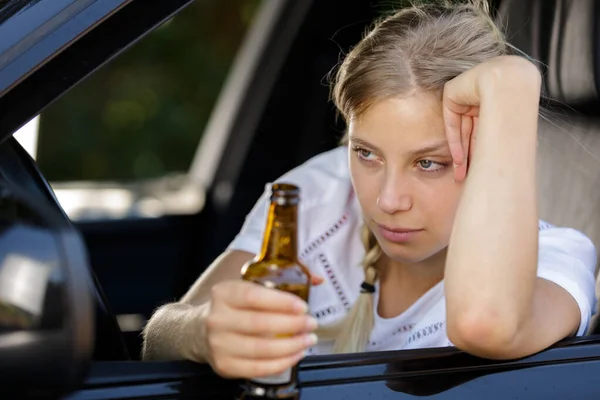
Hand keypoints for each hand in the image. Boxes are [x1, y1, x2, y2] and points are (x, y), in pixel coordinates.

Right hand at [201, 278, 321, 378]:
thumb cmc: (233, 307)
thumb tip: (318, 279)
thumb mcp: (248, 287)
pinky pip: (258, 368)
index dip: (281, 302)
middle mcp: (218, 319)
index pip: (254, 297)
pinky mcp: (224, 366)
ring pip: (261, 349)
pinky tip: (296, 355)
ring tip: (308, 340)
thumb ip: (281, 281)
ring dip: (291, 346)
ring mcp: (219, 345)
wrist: (198, 330)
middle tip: (311, 324)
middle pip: (260, 324)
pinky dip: (282, 363)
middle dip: (292, 325)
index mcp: (224, 293)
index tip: (303, 307)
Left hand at [442, 55, 540, 181]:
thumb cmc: (517, 100)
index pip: (484, 130)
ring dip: (460, 154)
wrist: (508, 80)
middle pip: (471, 133)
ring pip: (461, 130)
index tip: (479, 172)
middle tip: (465, 178)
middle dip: (468, 157)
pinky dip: (454, 141)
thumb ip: (502, 138)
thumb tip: (512, 163)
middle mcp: (480, 97)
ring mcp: (465, 94)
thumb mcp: (507, 123)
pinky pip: (451, 121)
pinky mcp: (451, 93)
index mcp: (495, 99)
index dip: (481, 152)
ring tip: (460, 175)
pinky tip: (458, 160)